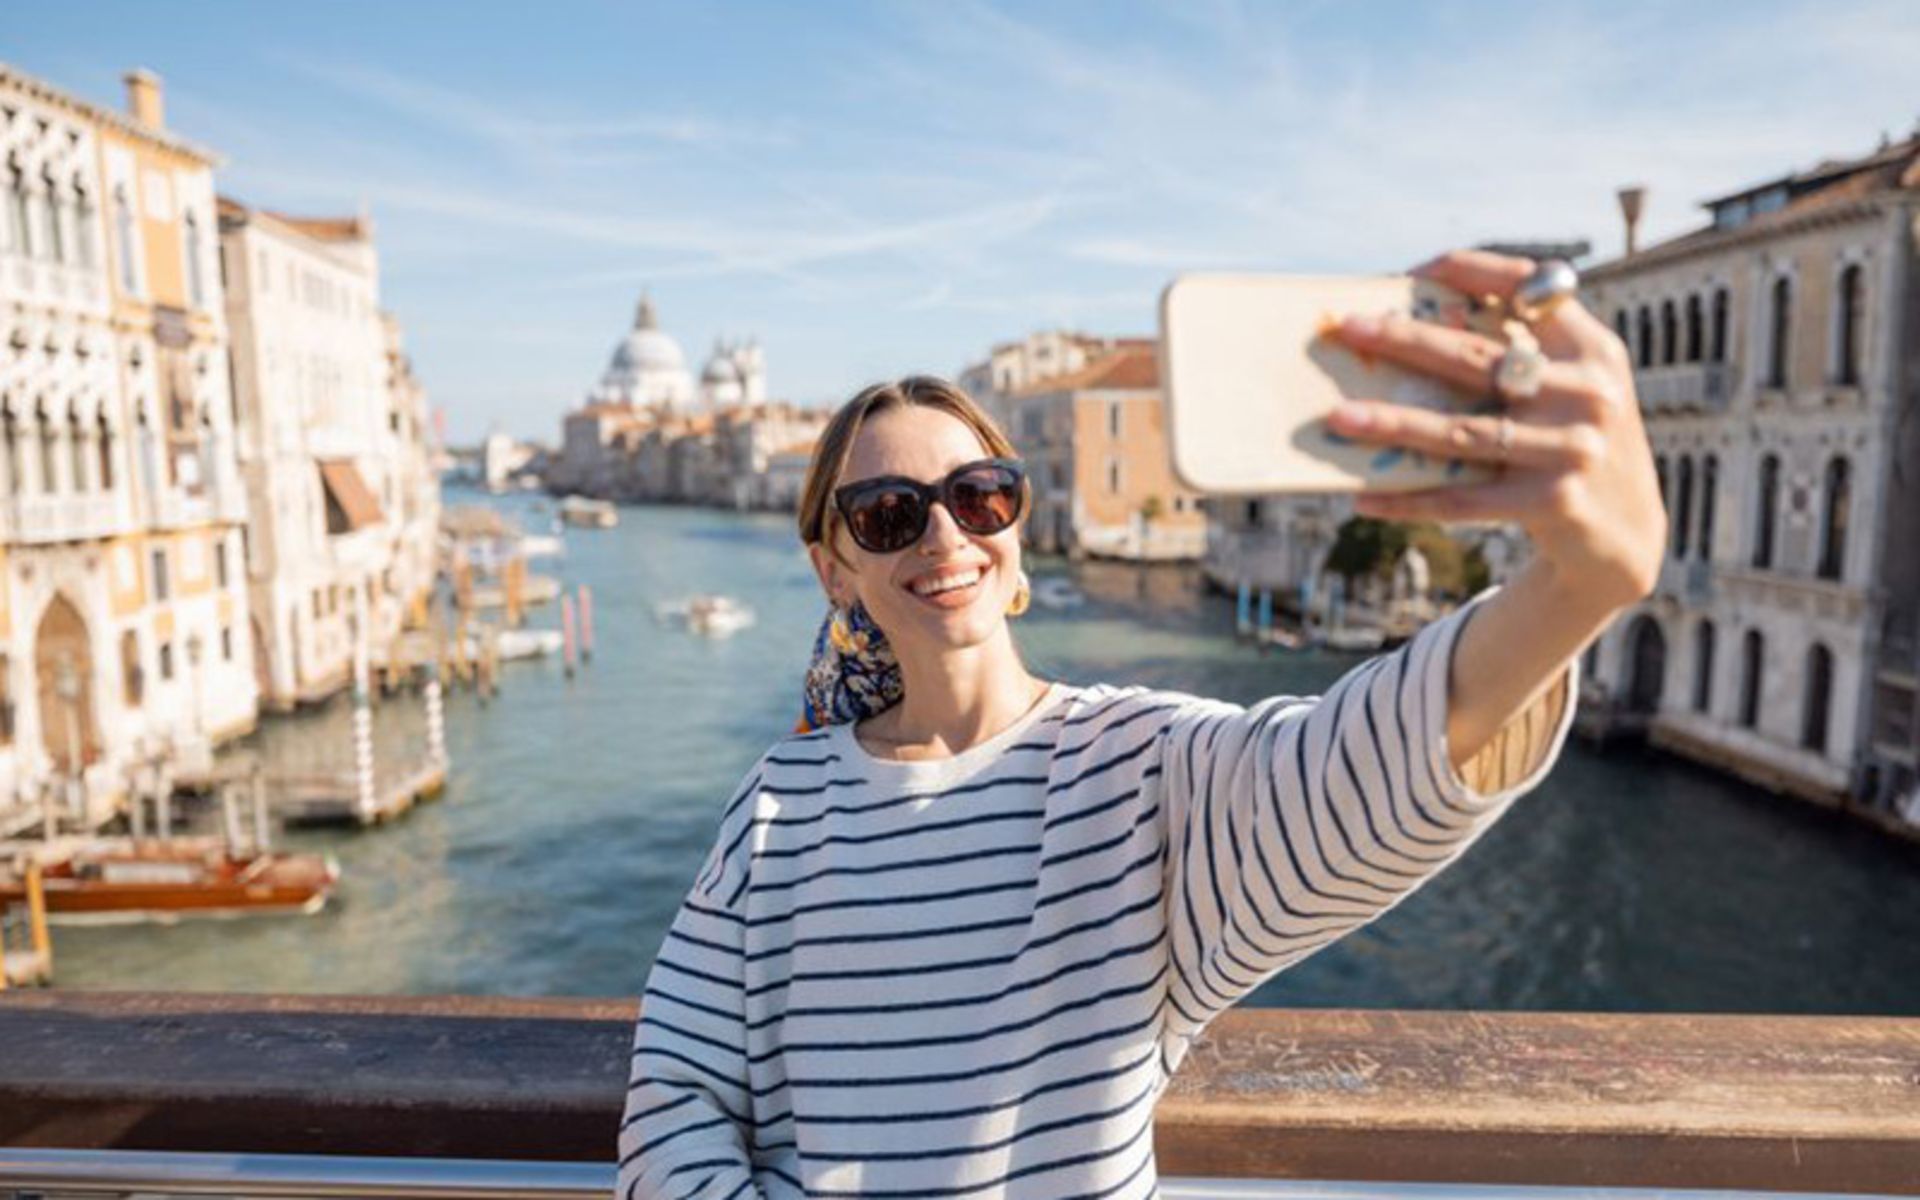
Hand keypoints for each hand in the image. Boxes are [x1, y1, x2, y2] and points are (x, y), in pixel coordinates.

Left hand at [1324, 249, 1665, 618]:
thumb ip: (1523, 355)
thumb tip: (1413, 331)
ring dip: (1393, 422)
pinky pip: (1464, 499)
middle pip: (1479, 358)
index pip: (1530, 288)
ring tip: (1337, 416)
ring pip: (1462, 430)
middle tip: (1348, 328)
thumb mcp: (1572, 389)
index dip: (1471, 272)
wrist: (1628, 535)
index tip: (1412, 273)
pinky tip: (1364, 497)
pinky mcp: (1553, 503)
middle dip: (1405, 339)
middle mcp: (1588, 393)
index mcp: (1593, 349)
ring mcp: (1573, 449)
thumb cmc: (1573, 444)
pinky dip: (1410, 499)